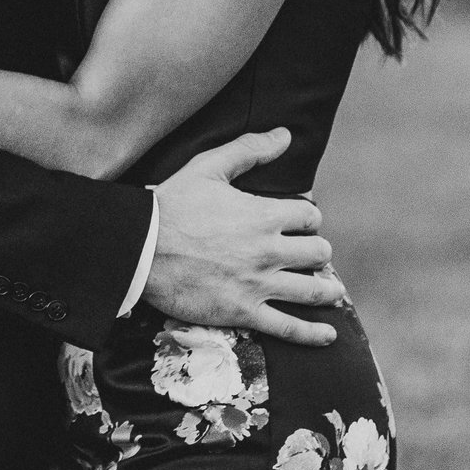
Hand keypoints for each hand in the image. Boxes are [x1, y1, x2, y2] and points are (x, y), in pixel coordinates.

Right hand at [145, 129, 345, 347]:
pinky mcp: (244, 312)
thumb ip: (248, 149)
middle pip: (318, 252)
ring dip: (327, 289)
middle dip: (316, 251)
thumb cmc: (170, 205)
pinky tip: (328, 335)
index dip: (306, 216)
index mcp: (262, 215)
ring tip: (331, 290)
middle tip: (307, 254)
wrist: (138, 248)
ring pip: (313, 290)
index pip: (309, 215)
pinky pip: (290, 328)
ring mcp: (258, 283)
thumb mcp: (207, 167)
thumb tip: (285, 135)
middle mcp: (268, 250)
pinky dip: (313, 334)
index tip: (297, 221)